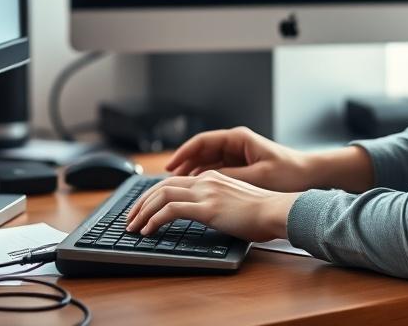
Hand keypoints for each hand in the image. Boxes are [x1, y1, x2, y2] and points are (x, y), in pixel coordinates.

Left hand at [125, 170, 300, 241]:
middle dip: (141, 202)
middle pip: (162, 185)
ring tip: (134, 227)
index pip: (175, 182)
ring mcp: (206, 192)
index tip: (144, 209)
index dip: (154, 195)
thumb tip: (210, 214)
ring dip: (143, 211)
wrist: (277, 211)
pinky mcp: (207, 207)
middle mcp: (206, 180)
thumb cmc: (263, 212)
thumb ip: (220, 202)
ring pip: (161, 195)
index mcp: (213, 178)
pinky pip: (170, 210)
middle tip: (130, 218)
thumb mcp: (237, 202)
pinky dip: (154, 219)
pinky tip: (148, 230)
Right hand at [164, 126, 313, 192]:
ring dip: (190, 173)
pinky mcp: (241, 167)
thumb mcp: (257, 177)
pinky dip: (203, 179)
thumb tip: (202, 181)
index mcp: (238, 139)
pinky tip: (194, 191)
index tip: (168, 167)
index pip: (202, 142)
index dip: (182, 154)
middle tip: (164, 181)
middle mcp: (235, 144)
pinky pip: (215, 170)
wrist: (311, 176)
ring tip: (174, 188)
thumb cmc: (289, 173)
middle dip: (182, 164)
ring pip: (206, 161)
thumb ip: (228, 177)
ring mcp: (238, 155)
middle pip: (200, 151)